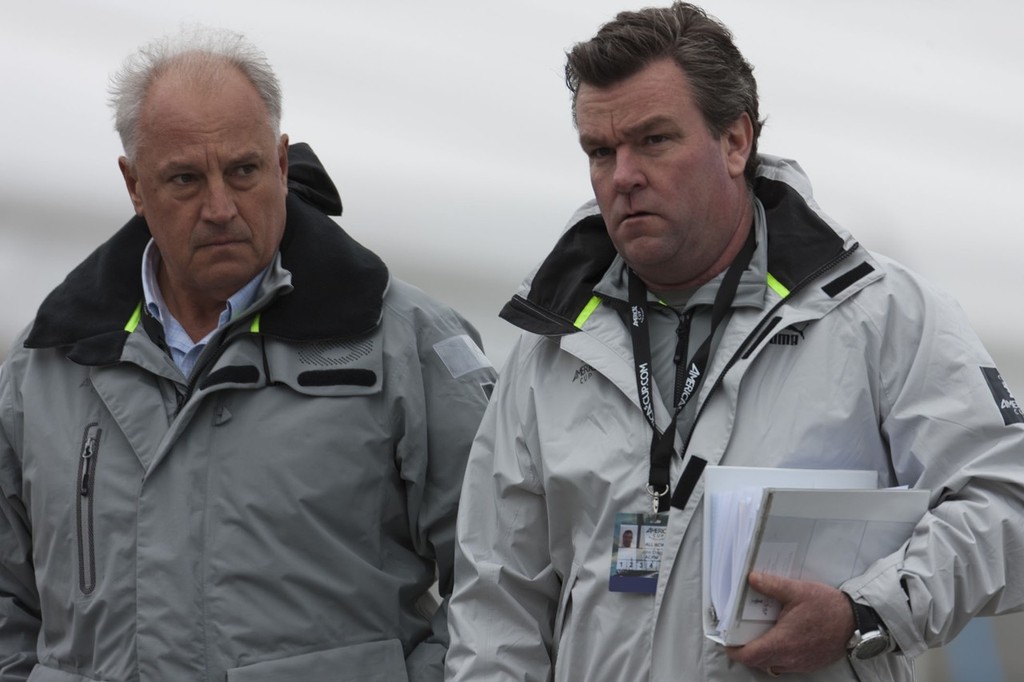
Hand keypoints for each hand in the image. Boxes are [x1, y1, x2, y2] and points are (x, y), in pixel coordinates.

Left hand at [724, 572, 853, 675]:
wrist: (857, 621)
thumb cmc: (828, 607)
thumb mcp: (797, 591)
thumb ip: (772, 585)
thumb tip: (751, 578)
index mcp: (782, 642)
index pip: (750, 655)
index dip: (735, 651)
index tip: (727, 643)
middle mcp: (790, 658)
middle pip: (759, 662)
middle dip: (746, 652)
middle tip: (740, 637)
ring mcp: (802, 663)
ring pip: (773, 665)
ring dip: (763, 655)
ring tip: (758, 636)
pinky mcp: (811, 663)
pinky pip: (787, 665)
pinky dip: (778, 656)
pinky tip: (781, 640)